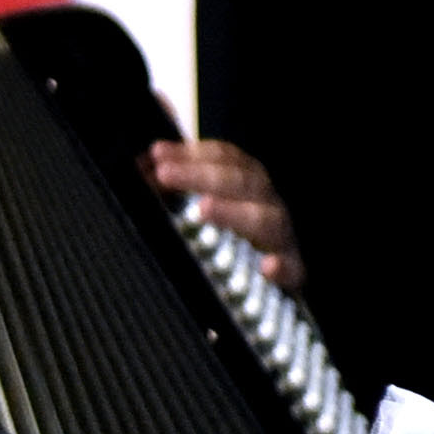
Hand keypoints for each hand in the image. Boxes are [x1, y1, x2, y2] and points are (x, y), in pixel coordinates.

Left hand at [144, 135, 307, 295]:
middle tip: (164, 174)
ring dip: (233, 212)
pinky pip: (291, 269)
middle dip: (201, 175)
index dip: (191, 153)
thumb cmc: (233, 236)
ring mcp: (280, 237)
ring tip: (203, 208)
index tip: (157, 153)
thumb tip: (143, 163)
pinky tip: (266, 267)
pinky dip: (280, 266)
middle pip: (240, 182)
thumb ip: (175, 184)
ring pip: (265, 219)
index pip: (225, 159)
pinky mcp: (291, 272)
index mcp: (247, 184)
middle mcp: (266, 203)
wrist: (270, 280)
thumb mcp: (203, 204)